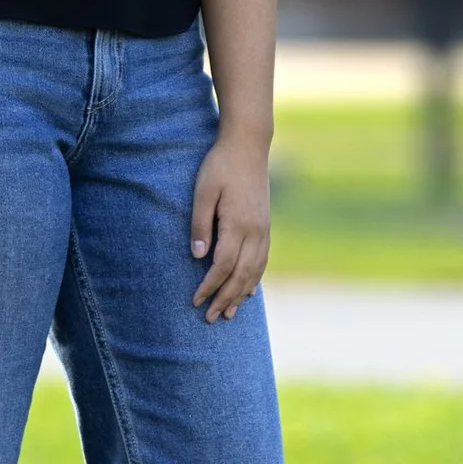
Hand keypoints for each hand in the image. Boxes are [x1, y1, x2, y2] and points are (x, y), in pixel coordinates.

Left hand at [189, 137, 270, 322]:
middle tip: (211, 318)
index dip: (209, 286)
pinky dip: (256, 278)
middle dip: (225, 298)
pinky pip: (263, 259)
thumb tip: (198, 256)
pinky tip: (250, 290)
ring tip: (231, 313)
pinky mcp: (266, 224)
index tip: (195, 301)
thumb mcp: (203, 191)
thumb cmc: (221, 165)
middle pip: (241, 275)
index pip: (223, 266)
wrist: (249, 145)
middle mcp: (255, 231)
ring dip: (242, 294)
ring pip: (255, 271)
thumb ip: (200, 224)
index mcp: (238, 224)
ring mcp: (264, 228)